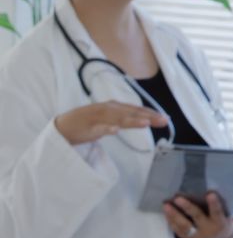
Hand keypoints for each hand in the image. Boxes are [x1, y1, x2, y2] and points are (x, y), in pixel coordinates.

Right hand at [54, 100, 168, 145]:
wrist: (62, 126)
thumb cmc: (87, 122)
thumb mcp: (109, 118)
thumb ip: (124, 118)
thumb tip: (144, 118)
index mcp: (114, 107)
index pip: (136, 110)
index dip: (151, 113)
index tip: (165, 118)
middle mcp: (108, 109)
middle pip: (131, 113)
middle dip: (149, 117)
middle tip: (164, 121)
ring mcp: (98, 117)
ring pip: (118, 119)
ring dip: (132, 121)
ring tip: (146, 123)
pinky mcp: (88, 127)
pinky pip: (99, 128)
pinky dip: (107, 128)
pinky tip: (116, 130)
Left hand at [163, 192, 232, 237]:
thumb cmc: (221, 223)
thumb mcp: (224, 217)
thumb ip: (216, 207)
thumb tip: (206, 189)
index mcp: (219, 222)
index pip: (217, 212)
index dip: (214, 203)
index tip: (210, 194)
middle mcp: (207, 229)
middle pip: (197, 217)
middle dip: (187, 207)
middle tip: (178, 198)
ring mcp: (197, 236)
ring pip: (184, 226)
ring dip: (174, 215)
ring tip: (166, 205)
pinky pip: (178, 231)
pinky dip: (171, 221)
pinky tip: (166, 213)